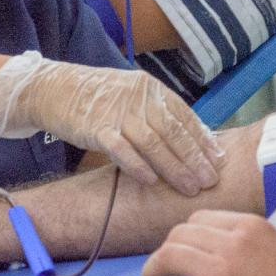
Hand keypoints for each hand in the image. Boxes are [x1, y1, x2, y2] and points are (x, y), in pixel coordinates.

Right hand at [0, 51, 223, 195]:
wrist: (56, 88)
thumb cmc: (98, 97)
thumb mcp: (133, 96)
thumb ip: (159, 114)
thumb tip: (192, 139)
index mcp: (151, 89)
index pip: (184, 116)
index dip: (203, 140)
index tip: (219, 161)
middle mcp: (138, 98)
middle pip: (173, 131)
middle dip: (195, 158)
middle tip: (211, 181)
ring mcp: (117, 112)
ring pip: (153, 142)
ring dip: (174, 167)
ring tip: (190, 187)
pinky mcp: (96, 127)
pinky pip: (121, 149)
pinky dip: (138, 165)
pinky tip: (152, 181)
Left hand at [129, 210, 275, 275]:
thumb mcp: (273, 250)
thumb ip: (244, 243)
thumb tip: (212, 251)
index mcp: (248, 225)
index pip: (199, 219)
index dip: (182, 236)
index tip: (178, 252)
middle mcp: (232, 240)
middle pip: (179, 234)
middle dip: (164, 251)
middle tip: (161, 270)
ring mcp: (221, 269)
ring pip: (168, 256)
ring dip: (151, 270)